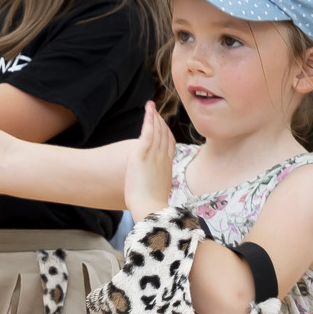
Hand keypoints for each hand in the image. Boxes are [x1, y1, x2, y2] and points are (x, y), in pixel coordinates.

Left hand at [123, 102, 174, 218]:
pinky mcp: (142, 154)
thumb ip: (157, 184)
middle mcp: (163, 158)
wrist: (149, 208)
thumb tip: (155, 188)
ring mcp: (154, 155)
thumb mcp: (158, 192)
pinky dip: (149, 118)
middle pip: (165, 134)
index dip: (167, 133)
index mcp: (167, 166)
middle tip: (156, 111)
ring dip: (155, 116)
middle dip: (161, 121)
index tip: (164, 125)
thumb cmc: (152, 206)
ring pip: (158, 130)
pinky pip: (148, 132)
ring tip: (151, 105)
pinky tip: (149, 108)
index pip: (170, 145)